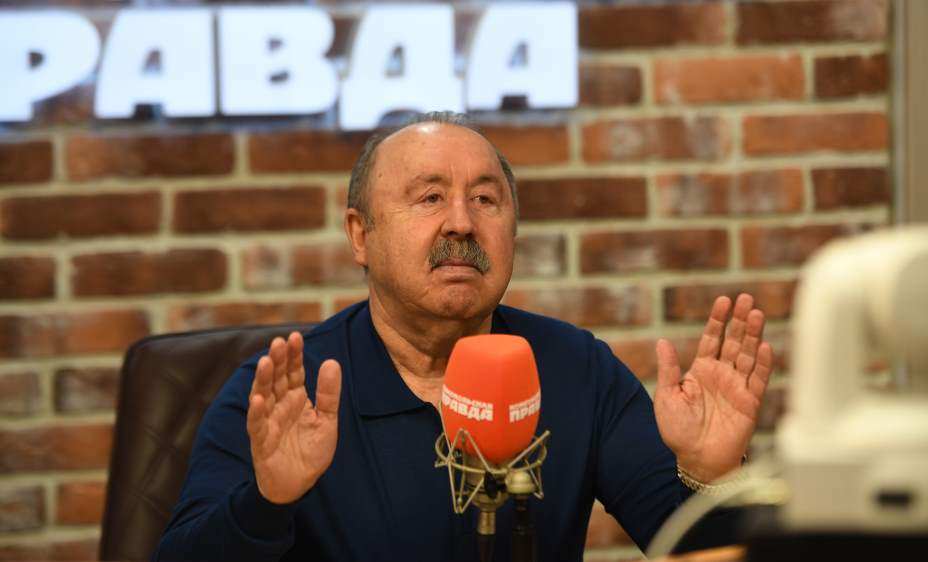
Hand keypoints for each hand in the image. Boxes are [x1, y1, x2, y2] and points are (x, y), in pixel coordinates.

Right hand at [246, 332, 340, 503]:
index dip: (294, 355)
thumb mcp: (327, 420)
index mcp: (296, 398)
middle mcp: (279, 405)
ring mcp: (268, 421)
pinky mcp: (261, 441)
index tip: (295, 336)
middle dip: (277, 360)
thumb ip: (329, 393)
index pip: (294, 371)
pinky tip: (257, 399)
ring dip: (263, 380)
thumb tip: (332, 361)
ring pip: (263, 396)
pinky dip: (256, 412)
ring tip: (265, 362)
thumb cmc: (311, 451)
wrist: (298, 484)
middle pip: (276, 379)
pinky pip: (257, 424)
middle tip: (278, 342)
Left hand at [653, 294, 772, 481]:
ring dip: (753, 335)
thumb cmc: (678, 431)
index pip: (712, 338)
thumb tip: (662, 341)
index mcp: (701, 371)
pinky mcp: (750, 403)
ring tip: (756, 314)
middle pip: (734, 341)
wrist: (696, 460)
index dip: (718, 320)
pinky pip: (758, 380)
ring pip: (748, 355)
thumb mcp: (667, 397)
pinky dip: (763, 363)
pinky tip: (765, 346)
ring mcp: (737, 387)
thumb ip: (668, 369)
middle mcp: (722, 375)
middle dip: (740, 320)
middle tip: (746, 298)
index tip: (724, 300)